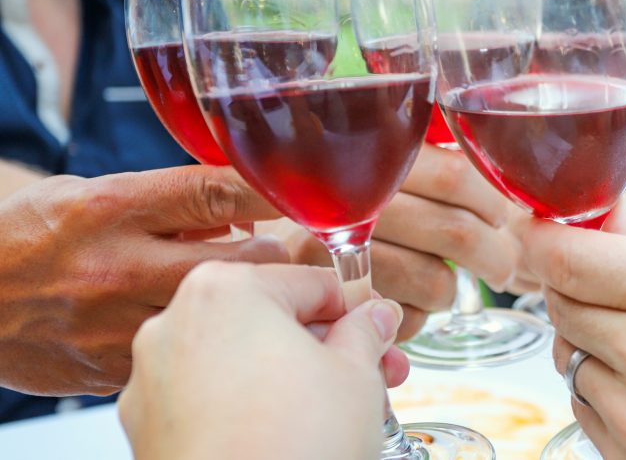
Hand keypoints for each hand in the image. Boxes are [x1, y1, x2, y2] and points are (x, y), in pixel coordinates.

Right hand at [0, 166, 288, 395]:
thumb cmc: (32, 235)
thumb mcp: (93, 194)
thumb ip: (167, 201)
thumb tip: (242, 207)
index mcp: (110, 208)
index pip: (215, 193)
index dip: (272, 193)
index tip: (306, 194)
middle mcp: (116, 265)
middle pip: (234, 263)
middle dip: (271, 257)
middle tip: (280, 253)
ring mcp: (114, 323)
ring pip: (215, 315)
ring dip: (241, 302)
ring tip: (243, 291)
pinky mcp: (112, 368)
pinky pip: (182, 353)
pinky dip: (201, 341)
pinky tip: (200, 331)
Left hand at [119, 263, 407, 459]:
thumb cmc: (292, 448)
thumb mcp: (356, 375)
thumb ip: (365, 332)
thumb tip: (374, 318)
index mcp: (225, 289)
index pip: (311, 282)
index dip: (356, 309)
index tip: (378, 329)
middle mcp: (175, 324)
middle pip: (273, 321)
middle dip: (328, 347)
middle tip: (373, 373)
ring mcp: (153, 379)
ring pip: (241, 360)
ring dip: (291, 377)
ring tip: (338, 409)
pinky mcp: (148, 429)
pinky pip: (210, 399)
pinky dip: (248, 407)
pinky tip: (289, 433)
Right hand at [280, 145, 517, 340]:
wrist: (247, 247)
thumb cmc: (320, 205)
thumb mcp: (359, 167)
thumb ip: (410, 164)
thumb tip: (490, 179)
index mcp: (366, 161)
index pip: (452, 178)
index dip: (489, 200)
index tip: (501, 214)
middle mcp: (350, 207)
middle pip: (456, 232)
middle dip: (494, 253)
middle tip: (502, 264)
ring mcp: (340, 261)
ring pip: (437, 283)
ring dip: (452, 289)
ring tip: (444, 282)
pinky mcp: (336, 307)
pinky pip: (408, 320)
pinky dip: (416, 316)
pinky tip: (402, 301)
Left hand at [520, 195, 625, 459]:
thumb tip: (579, 233)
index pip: (567, 259)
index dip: (539, 239)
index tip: (531, 230)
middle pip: (561, 304)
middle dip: (576, 289)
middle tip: (612, 288)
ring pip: (569, 357)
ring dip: (592, 346)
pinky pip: (586, 408)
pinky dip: (605, 393)